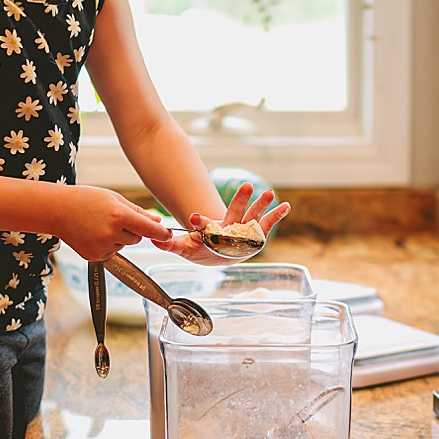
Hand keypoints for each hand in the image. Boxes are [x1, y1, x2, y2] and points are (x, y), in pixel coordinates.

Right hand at [58, 185, 170, 261]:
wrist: (58, 210)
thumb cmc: (87, 200)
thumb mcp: (115, 199)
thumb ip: (138, 212)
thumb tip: (158, 222)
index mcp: (119, 216)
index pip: (149, 230)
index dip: (162, 233)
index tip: (169, 235)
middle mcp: (111, 233)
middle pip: (138, 238)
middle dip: (133, 230)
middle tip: (116, 218)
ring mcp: (102, 247)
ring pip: (125, 245)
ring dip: (120, 237)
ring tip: (101, 224)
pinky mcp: (94, 256)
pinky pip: (112, 253)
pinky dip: (108, 245)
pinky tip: (94, 234)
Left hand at [150, 182, 290, 265]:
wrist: (216, 252)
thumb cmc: (201, 249)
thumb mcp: (184, 248)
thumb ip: (169, 244)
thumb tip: (153, 239)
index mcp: (211, 230)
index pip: (205, 224)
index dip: (200, 221)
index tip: (194, 217)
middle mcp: (229, 227)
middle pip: (234, 213)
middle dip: (240, 201)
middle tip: (245, 186)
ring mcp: (243, 229)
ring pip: (252, 215)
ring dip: (260, 205)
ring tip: (269, 193)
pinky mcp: (255, 235)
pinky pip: (266, 225)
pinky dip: (275, 216)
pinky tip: (285, 206)